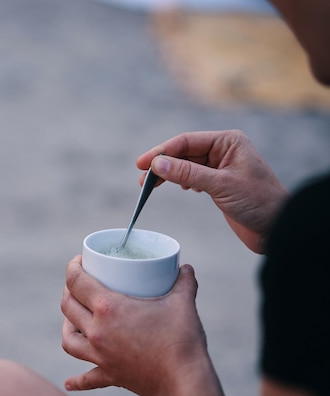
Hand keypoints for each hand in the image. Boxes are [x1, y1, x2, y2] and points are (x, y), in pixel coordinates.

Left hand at [61, 256, 234, 395]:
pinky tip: (69, 383)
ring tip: (73, 318)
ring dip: (67, 325)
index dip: (72, 268)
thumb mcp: (183, 302)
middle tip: (78, 284)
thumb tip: (186, 268)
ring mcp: (100, 355)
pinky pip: (88, 378)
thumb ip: (184, 282)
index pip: (76, 282)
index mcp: (108, 308)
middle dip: (68, 291)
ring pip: (69, 339)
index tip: (78, 261)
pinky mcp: (110, 374)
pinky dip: (77, 380)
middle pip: (68, 306)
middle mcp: (97, 331)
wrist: (185, 381)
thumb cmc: (182, 339)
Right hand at [136, 130, 287, 253]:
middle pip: (184, 152)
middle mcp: (224, 150)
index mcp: (228, 142)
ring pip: (186, 165)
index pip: (186, 141)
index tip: (142, 164)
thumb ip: (188, 173)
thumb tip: (158, 164)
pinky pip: (193, 177)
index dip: (161, 152)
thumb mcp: (220, 186)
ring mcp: (221, 167)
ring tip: (150, 186)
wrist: (279, 229)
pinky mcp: (220, 183)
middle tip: (142, 178)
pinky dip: (181, 182)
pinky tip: (177, 188)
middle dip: (162, 164)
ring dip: (169, 174)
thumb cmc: (259, 203)